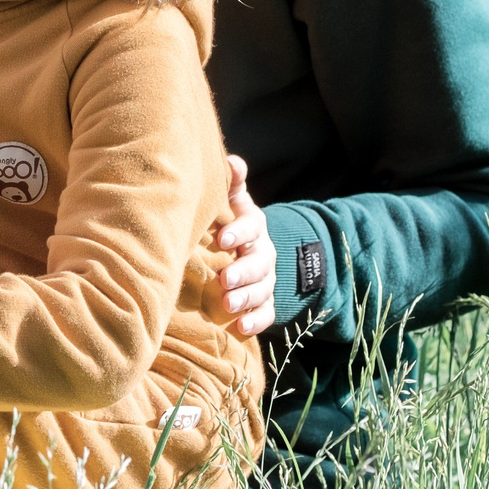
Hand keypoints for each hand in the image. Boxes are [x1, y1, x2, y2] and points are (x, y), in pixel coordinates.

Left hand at [213, 157, 276, 336]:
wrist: (249, 250)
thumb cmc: (231, 221)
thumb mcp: (232, 201)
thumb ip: (230, 184)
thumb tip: (231, 161)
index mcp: (252, 227)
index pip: (251, 227)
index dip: (239, 232)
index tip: (223, 238)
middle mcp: (262, 253)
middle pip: (259, 263)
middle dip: (244, 271)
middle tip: (225, 279)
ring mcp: (265, 279)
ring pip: (263, 290)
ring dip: (247, 298)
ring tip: (228, 305)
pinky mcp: (263, 302)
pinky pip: (266, 313)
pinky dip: (256, 321)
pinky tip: (240, 327)